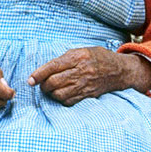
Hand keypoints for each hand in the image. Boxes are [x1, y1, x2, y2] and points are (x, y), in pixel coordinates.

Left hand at [28, 47, 150, 105]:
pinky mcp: (88, 95)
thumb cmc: (99, 58)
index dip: (38, 74)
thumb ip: (64, 59)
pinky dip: (61, 99)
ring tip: (52, 89)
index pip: (53, 66)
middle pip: (54, 82)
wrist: (120, 70)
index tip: (30, 80)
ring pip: (59, 94)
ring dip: (51, 93)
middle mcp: (81, 71)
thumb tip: (45, 70)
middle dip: (44, 85)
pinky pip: (68, 101)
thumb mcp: (82, 51)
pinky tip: (62, 94)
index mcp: (78, 57)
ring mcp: (85, 85)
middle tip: (42, 84)